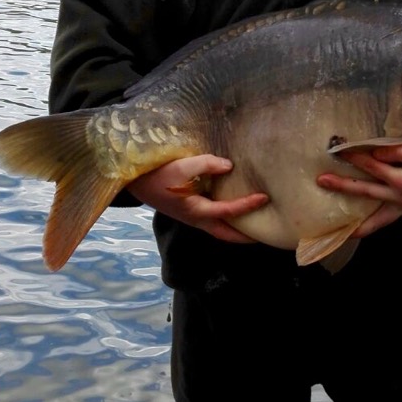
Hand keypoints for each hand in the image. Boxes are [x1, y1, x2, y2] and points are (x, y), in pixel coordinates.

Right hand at [128, 155, 268, 242]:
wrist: (135, 182)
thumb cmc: (157, 174)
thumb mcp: (181, 165)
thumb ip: (207, 164)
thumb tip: (229, 166)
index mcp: (196, 210)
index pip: (229, 211)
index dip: (248, 205)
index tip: (265, 198)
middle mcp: (196, 219)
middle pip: (226, 235)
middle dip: (246, 238)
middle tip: (266, 235)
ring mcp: (192, 219)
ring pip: (219, 231)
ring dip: (237, 232)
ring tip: (254, 226)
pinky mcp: (188, 213)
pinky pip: (213, 222)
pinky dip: (226, 222)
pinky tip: (233, 212)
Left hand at [317, 139, 401, 236]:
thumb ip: (398, 151)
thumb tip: (373, 153)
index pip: (372, 164)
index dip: (354, 155)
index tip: (336, 148)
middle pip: (367, 191)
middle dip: (343, 186)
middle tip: (321, 181)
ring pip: (377, 215)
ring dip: (356, 218)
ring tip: (338, 227)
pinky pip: (388, 220)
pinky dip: (373, 226)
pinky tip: (359, 229)